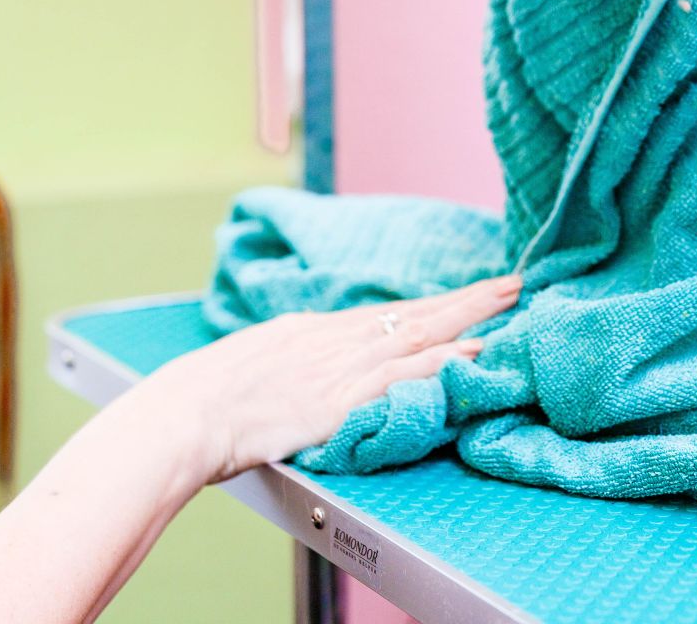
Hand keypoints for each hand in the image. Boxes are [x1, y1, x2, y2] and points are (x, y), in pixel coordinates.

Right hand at [123, 274, 521, 485]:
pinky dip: (439, 361)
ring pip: (419, 334)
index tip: (468, 294)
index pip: (390, 314)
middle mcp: (335, 340)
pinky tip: (472, 352)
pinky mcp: (341, 399)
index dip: (434, 304)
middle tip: (512, 283)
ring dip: (468, 318)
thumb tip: (309, 358)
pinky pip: (402, 375)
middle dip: (467, 299)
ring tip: (509, 304)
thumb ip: (291, 358)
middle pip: (415, 312)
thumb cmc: (206, 397)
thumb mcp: (255, 362)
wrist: (184, 413)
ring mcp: (340, 367)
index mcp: (314, 331)